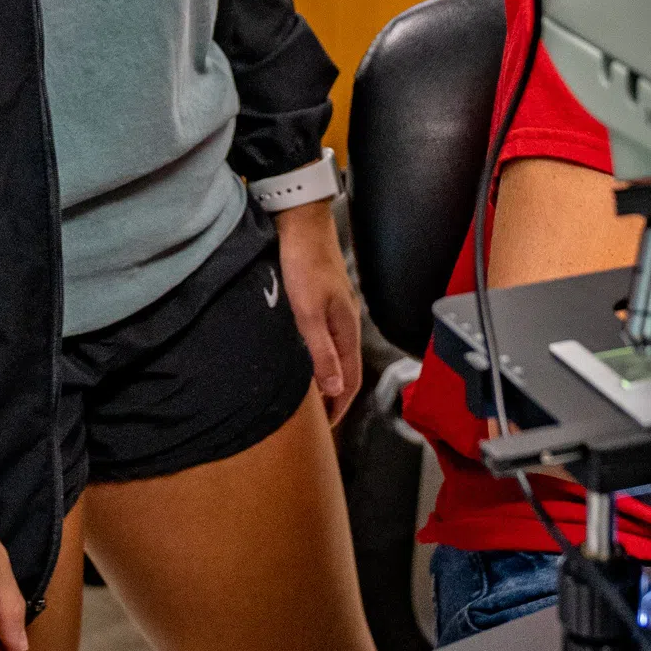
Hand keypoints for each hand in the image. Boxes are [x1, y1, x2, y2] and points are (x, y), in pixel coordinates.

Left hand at [276, 198, 362, 425]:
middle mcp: (345, 321)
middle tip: (316, 422)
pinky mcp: (319, 299)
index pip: (350, 380)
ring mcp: (333, 309)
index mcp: (347, 327)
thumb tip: (337, 392)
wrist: (299, 219)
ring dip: (324, 378)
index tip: (325, 431)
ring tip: (307, 398)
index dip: (340, 408)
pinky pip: (322, 339)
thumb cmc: (304, 262)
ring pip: (333, 354)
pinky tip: (300, 359)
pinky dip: (315, 358)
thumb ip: (322, 352)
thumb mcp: (308, 312)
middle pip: (344, 369)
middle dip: (334, 398)